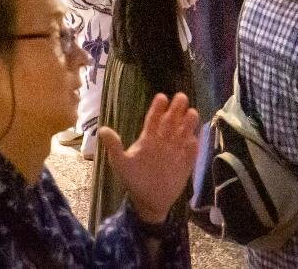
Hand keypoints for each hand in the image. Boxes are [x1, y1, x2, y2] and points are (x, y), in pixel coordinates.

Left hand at [97, 92, 199, 224]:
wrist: (148, 201)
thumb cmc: (134, 180)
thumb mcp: (121, 163)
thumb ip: (114, 146)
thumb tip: (103, 129)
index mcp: (148, 139)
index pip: (153, 120)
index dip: (157, 109)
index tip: (162, 97)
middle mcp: (163, 142)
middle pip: (170, 122)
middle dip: (176, 110)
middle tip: (182, 97)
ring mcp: (175, 153)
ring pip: (182, 134)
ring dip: (188, 124)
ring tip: (192, 112)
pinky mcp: (185, 166)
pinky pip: (190, 154)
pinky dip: (192, 148)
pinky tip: (194, 140)